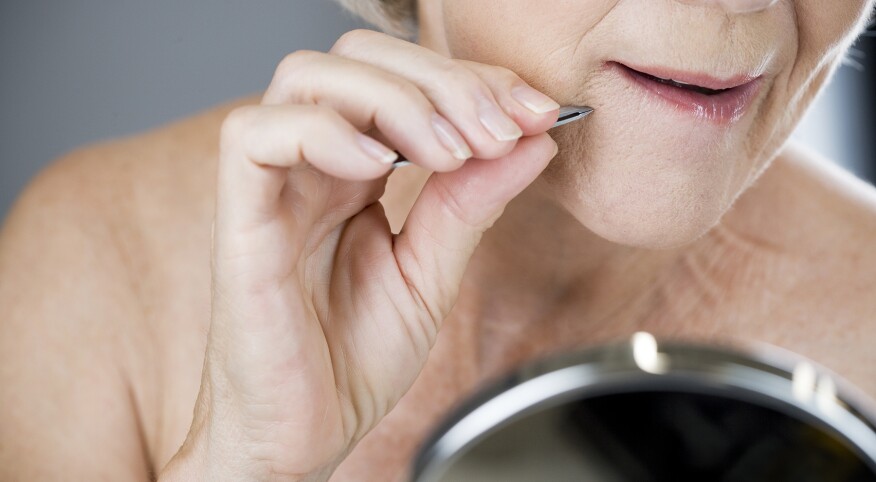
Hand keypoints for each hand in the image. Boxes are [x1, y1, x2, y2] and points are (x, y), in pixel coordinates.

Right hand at [160, 28, 559, 480]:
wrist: (303, 435)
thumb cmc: (352, 362)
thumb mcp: (432, 274)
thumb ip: (472, 204)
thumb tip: (533, 140)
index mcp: (355, 173)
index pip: (404, 82)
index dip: (472, 81)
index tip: (534, 113)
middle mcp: (312, 167)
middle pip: (357, 59)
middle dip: (441, 80)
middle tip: (497, 127)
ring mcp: (273, 189)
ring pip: (307, 78)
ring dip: (393, 101)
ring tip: (448, 152)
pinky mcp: (239, 223)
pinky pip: (256, 138)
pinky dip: (326, 134)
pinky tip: (381, 170)